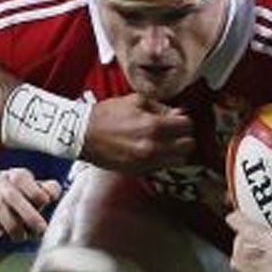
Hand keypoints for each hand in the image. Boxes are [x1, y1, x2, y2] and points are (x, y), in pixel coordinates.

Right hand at [0, 168, 60, 241]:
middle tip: (39, 230)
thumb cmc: (11, 201)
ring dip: (12, 226)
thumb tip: (54, 193)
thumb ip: (45, 192)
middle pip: (11, 195)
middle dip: (28, 216)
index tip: (45, 206)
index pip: (23, 178)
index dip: (37, 193)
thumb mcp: (29, 194)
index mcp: (15, 175)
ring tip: (20, 237)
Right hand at [79, 95, 194, 172]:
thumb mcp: (134, 101)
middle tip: (174, 131)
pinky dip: (163, 159)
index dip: (183, 120)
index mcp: (154, 126)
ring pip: (180, 160)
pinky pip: (163, 166)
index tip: (177, 119)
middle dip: (184, 136)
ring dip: (176, 151)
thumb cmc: (107, 115)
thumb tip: (177, 113)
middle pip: (189, 146)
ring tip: (166, 143)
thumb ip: (159, 106)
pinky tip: (152, 150)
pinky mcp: (140, 171)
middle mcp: (154, 147)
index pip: (187, 125)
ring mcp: (147, 162)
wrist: (83, 135)